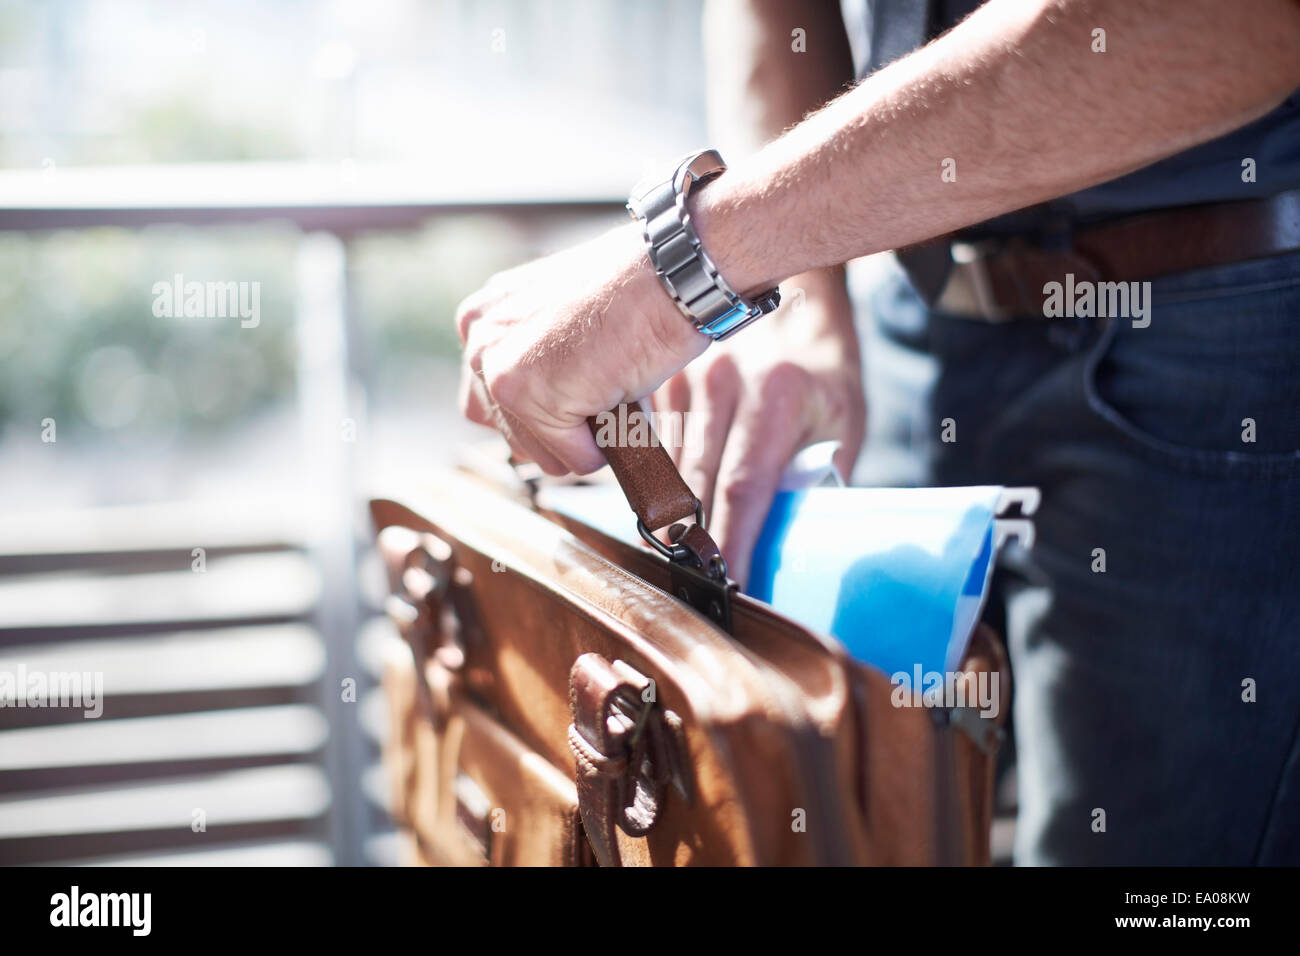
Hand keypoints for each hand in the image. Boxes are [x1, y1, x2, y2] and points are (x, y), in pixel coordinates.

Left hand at [456, 222, 708, 474]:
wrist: (669, 274)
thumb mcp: (564, 317)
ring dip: (585, 436)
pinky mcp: (529, 396)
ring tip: (612, 384)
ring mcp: (499, 369)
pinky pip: (576, 458)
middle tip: (601, 385)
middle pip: (510, 435)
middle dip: (561, 428)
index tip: (580, 380)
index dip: (546, 407)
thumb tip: (546, 420)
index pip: (492, 403)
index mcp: (483, 318)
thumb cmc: (635, 290)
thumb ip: (537, 355)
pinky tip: (622, 392)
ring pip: (539, 453)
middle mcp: (479, 340)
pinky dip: (610, 441)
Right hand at [652, 268, 864, 587]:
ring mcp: (684, 376)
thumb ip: (817, 476)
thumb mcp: (841, 420)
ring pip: (663, 466)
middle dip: (692, 540)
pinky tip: (658, 504)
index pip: (743, 487)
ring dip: (666, 514)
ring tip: (674, 553)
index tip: (729, 582)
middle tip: (694, 582)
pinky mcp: (659, 377)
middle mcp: (724, 382)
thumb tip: (793, 541)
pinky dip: (652, 478)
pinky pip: (648, 442)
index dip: (731, 541)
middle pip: (694, 483)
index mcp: (776, 395)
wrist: (797, 294)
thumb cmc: (823, 367)